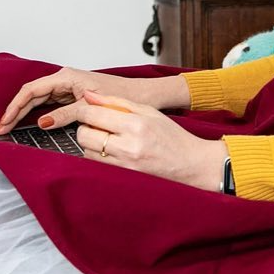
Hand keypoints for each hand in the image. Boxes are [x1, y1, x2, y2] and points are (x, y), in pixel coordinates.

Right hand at [0, 67, 137, 134]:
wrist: (140, 96)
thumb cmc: (121, 96)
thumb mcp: (91, 107)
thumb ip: (67, 114)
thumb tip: (43, 122)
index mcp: (67, 77)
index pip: (32, 90)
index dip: (15, 106)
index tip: (5, 122)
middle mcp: (65, 79)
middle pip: (31, 94)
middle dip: (15, 111)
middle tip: (1, 129)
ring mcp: (67, 87)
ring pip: (38, 99)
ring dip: (23, 112)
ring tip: (9, 128)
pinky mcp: (72, 96)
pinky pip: (47, 103)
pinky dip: (35, 113)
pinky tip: (27, 124)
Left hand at [73, 90, 228, 191]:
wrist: (190, 164)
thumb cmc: (172, 137)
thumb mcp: (148, 110)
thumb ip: (117, 101)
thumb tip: (90, 96)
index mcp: (136, 124)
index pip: (94, 115)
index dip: (83, 110)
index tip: (83, 109)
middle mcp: (128, 146)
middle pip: (85, 136)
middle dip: (84, 127)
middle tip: (94, 123)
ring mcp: (125, 165)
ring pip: (88, 152)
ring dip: (90, 143)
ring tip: (105, 137)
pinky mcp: (123, 177)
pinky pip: (98, 165)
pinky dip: (98, 156)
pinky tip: (110, 150)